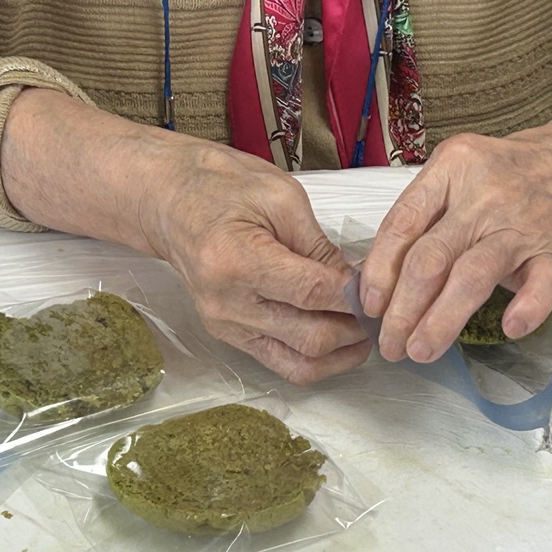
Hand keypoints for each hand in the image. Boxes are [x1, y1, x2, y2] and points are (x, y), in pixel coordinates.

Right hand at [1, 89, 368, 383]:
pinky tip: (341, 341)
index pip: (312, 292)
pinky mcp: (228, 336)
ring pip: (299, 362)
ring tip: (368, 333)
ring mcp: (225, 325)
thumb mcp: (280, 198)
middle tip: (384, 313)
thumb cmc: (221, 187)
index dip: (355, 295)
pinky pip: (280, 363)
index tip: (381, 288)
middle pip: (310, 337)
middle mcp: (226, 302)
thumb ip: (319, 247)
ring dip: (342, 354)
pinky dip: (317, 359)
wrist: (168, 201)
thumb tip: (356, 284)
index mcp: (236, 260)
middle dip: (356, 329)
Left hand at [358, 79, 551, 362]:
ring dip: (440, 320)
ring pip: (472, 276)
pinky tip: (509, 329)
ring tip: (420, 351)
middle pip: (429, 258)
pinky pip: (541, 284)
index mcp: (453, 168)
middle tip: (390, 343)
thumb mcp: (468, 171)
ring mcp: (525, 222)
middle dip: (402, 309)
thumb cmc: (522, 173)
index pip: (402, 224)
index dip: (379, 271)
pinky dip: (526, 309)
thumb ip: (431, 212)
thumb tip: (383, 274)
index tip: (369, 305)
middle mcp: (485, 193)